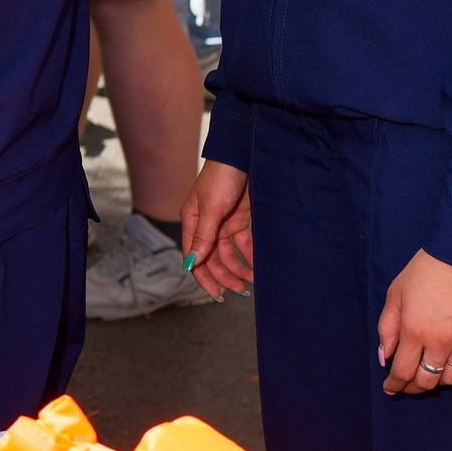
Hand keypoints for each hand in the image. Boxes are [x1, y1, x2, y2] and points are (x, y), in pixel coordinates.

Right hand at [181, 161, 254, 298]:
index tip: (217, 294)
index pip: (194, 257)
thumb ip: (204, 237)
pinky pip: (245, 244)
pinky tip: (260, 265)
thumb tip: (192, 263)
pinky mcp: (242, 220)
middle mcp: (207, 226)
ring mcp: (225, 224)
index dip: (203, 277)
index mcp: (193, 222)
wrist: (244, 156)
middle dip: (225, 276)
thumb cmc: (221, 177)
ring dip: (239, 268)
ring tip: (253, 280)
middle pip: (213, 259)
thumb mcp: (211, 208)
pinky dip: (251, 256)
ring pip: (230, 255)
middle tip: (241, 290)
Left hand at [378, 249, 451, 394]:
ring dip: (437, 380)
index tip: (390, 388)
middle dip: (413, 387)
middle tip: (406, 385)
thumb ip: (388, 328)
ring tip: (428, 373)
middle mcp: (442, 342)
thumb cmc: (424, 271)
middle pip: (427, 381)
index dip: (395, 384)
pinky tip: (451, 361)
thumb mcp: (396, 295)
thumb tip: (385, 358)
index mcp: (415, 331)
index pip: (403, 372)